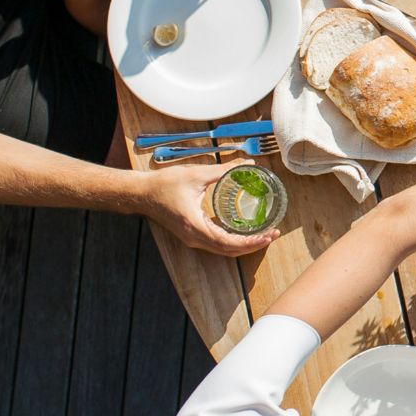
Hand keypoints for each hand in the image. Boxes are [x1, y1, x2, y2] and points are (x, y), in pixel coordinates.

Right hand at [139, 161, 278, 256]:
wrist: (142, 193)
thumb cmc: (164, 185)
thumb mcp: (197, 175)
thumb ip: (224, 170)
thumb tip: (248, 164)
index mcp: (195, 226)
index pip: (228, 243)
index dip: (250, 242)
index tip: (268, 235)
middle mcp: (194, 238)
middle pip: (228, 251)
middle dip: (253, 245)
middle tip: (273, 234)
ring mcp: (192, 238)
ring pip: (223, 250)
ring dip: (244, 245)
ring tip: (264, 235)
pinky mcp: (191, 235)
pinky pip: (216, 244)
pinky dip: (233, 242)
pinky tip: (245, 233)